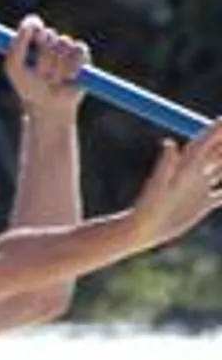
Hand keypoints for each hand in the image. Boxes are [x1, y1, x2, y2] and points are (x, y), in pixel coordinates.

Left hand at [3, 14, 87, 116]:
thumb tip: (32, 22)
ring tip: (53, 79)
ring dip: (56, 64)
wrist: (48, 105)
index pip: (32, 24)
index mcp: (31, 43)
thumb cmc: (28, 87)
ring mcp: (67, 49)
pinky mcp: (84, 57)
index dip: (32, 26)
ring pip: (63, 43)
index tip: (33, 34)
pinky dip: (71, 65)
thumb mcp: (14, 67)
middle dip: (43, 55)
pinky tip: (67, 78)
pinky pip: (79, 50)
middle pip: (48, 34)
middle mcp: (50, 43)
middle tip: (41, 72)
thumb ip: (17, 44)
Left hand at [128, 118, 221, 249]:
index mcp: (186, 165)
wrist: (145, 230)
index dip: (218, 129)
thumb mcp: (158, 186)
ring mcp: (200, 187)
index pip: (207, 141)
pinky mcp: (203, 203)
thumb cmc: (148, 207)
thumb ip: (166, 166)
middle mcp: (195, 173)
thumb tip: (169, 143)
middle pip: (218, 150)